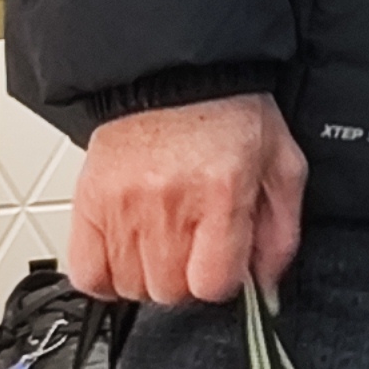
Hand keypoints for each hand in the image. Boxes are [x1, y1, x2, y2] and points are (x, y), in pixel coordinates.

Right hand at [67, 94, 305, 308]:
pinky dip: (107, 277)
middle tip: (196, 250)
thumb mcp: (280, 164)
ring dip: (151, 277)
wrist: (175, 76)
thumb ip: (280, 230)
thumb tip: (267, 284)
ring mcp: (122, 207)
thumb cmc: (229, 115)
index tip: (226, 265)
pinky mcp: (88, 205)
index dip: (225, 282)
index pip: (213, 284)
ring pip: (132, 287)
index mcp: (221, 193)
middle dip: (190, 280)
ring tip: (165, 245)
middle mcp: (168, 204)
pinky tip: (129, 256)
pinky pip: (88, 275)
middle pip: (171, 292)